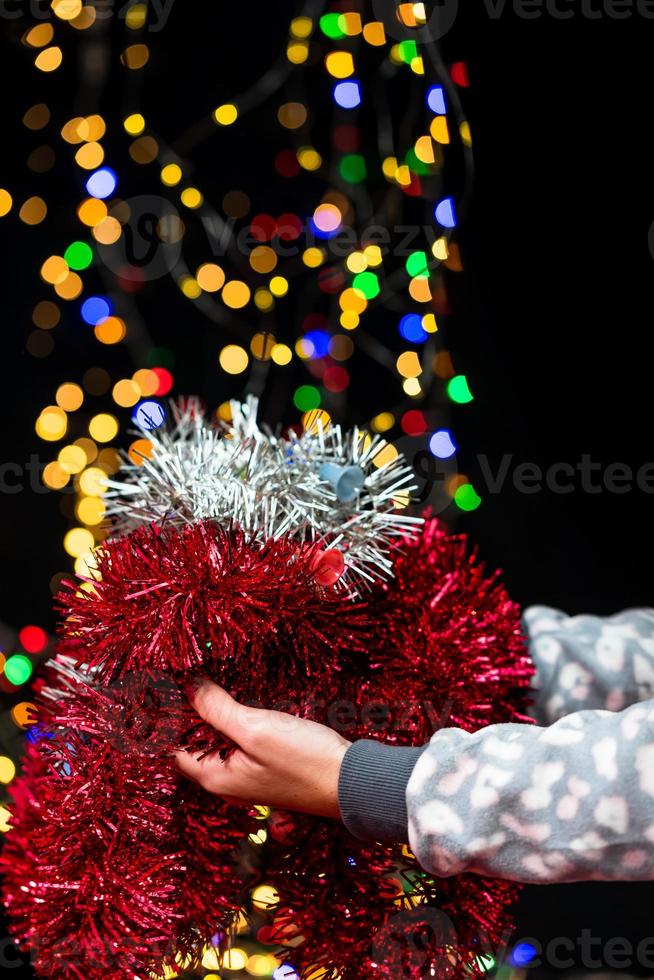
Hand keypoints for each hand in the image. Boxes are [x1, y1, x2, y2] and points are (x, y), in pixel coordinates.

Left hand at [175, 680, 350, 818]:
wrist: (352, 781)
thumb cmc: (305, 760)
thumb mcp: (256, 729)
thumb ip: (218, 709)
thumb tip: (188, 688)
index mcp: (217, 778)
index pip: (177, 749)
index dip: (173, 720)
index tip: (171, 689)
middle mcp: (230, 783)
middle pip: (199, 745)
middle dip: (194, 716)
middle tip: (193, 681)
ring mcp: (251, 778)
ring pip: (222, 743)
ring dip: (218, 718)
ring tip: (214, 688)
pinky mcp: (270, 769)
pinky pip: (243, 745)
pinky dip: (238, 725)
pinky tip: (246, 706)